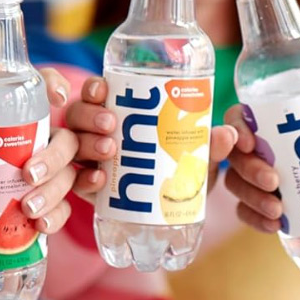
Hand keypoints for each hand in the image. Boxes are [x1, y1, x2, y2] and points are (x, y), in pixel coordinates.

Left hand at [0, 68, 75, 236]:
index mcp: (13, 118)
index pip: (42, 89)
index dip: (55, 85)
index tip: (54, 98)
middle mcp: (36, 144)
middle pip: (65, 140)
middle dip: (55, 157)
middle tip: (29, 174)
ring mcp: (44, 177)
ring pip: (67, 176)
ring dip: (54, 191)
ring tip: (28, 208)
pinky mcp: (44, 208)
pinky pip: (62, 210)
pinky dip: (56, 217)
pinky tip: (41, 225)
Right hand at [66, 76, 237, 203]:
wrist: (172, 211)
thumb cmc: (178, 168)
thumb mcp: (195, 155)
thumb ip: (209, 146)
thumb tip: (229, 134)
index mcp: (117, 113)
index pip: (96, 94)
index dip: (94, 88)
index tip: (103, 88)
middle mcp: (96, 134)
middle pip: (78, 116)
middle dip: (90, 116)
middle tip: (111, 124)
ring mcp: (89, 162)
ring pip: (71, 145)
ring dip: (86, 145)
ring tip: (108, 151)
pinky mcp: (88, 189)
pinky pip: (75, 182)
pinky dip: (84, 179)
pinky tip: (100, 180)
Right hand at [224, 75, 299, 232]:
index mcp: (261, 120)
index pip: (235, 119)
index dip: (236, 130)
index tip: (252, 143)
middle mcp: (249, 148)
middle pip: (234, 157)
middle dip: (249, 170)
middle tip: (274, 181)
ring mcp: (250, 176)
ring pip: (236, 185)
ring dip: (253, 198)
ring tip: (278, 210)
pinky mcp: (256, 201)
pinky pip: (245, 211)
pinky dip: (256, 219)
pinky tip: (274, 225)